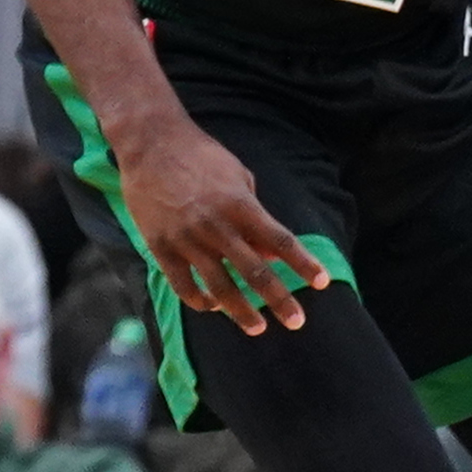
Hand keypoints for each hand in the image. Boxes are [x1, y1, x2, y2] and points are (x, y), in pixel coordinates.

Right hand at [113, 120, 325, 333]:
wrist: (150, 144)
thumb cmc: (201, 156)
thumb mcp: (238, 177)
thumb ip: (254, 215)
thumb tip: (271, 252)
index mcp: (240, 206)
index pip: (280, 241)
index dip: (303, 263)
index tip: (321, 282)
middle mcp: (216, 227)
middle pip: (255, 272)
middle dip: (279, 300)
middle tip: (297, 322)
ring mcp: (187, 239)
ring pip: (219, 287)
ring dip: (241, 312)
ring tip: (257, 327)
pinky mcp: (160, 246)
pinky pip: (182, 284)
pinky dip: (199, 300)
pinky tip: (212, 307)